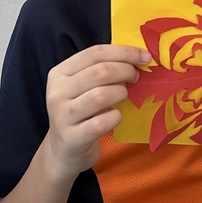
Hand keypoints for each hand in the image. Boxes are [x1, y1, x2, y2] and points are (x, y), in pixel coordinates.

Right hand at [45, 44, 150, 180]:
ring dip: (121, 93)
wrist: (64, 150)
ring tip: (124, 96)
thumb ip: (102, 70)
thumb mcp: (83, 87)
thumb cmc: (81, 113)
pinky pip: (102, 122)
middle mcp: (57, 92)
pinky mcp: (72, 138)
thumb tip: (138, 56)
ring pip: (101, 96)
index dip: (123, 52)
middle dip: (125, 71)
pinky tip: (115, 116)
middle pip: (100, 72)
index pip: (94, 53)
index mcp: (59, 73)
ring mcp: (62, 116)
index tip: (144, 56)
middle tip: (136, 77)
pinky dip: (115, 117)